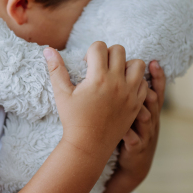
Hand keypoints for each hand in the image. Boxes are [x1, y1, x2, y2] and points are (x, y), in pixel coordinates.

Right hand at [44, 42, 147, 158]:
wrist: (89, 146)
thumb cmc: (73, 120)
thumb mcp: (62, 94)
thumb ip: (56, 69)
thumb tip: (47, 49)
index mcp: (98, 78)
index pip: (99, 46)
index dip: (91, 52)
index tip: (87, 65)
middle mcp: (117, 83)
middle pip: (119, 50)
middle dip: (108, 54)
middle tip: (100, 68)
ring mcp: (130, 93)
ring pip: (137, 63)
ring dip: (126, 65)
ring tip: (115, 75)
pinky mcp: (137, 104)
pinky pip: (144, 83)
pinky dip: (136, 81)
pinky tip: (123, 88)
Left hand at [117, 61, 165, 182]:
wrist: (134, 164)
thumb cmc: (133, 133)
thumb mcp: (136, 113)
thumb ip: (133, 95)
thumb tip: (124, 71)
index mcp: (150, 110)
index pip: (157, 89)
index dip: (157, 77)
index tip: (153, 62)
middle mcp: (151, 120)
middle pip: (154, 101)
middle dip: (149, 91)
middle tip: (140, 84)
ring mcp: (146, 134)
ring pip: (147, 119)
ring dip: (141, 112)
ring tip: (132, 106)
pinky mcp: (137, 148)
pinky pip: (134, 140)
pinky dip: (129, 134)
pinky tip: (121, 130)